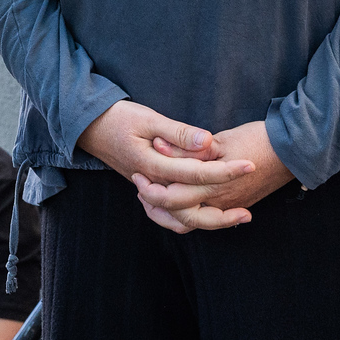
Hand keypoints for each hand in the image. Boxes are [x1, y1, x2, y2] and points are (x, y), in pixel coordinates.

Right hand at [76, 99, 255, 232]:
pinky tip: (210, 214)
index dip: (226, 171)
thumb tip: (207, 143)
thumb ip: (178, 133)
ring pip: (182, 220)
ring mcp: (149, 191)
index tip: (249, 165)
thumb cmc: (118, 118)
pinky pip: (170, 217)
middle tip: (250, 208)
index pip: (197, 175)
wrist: (89, 127)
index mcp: (153, 167)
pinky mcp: (149, 191)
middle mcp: (152, 185)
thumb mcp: (147, 118)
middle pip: (192, 209)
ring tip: (239, 215)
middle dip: (225, 208)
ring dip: (212, 221)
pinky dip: (190, 220)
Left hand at [133, 119, 295, 231]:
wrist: (290, 151)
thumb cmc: (254, 140)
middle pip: (178, 215)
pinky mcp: (234, 206)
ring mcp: (228, 207)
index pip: (172, 196)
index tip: (137, 173)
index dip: (150, 187)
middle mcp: (219, 203)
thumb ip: (186, 149)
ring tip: (151, 201)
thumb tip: (158, 145)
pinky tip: (176, 207)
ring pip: (192, 224)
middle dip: (155, 204)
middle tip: (140, 187)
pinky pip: (205, 221)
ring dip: (169, 216)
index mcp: (211, 186)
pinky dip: (187, 217)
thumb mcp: (218, 141)